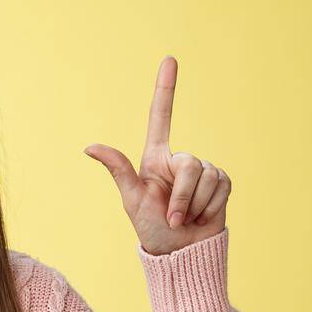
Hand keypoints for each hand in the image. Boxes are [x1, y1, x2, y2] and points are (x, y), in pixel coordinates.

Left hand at [83, 55, 229, 255]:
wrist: (181, 252)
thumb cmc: (151, 229)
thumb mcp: (132, 199)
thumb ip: (118, 169)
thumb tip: (89, 146)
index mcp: (155, 158)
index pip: (160, 117)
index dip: (165, 88)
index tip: (169, 59)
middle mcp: (180, 160)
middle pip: (190, 164)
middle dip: (182, 196)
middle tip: (172, 218)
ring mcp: (203, 171)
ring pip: (207, 176)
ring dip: (195, 205)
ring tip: (185, 219)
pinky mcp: (222, 183)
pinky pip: (222, 186)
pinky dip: (211, 207)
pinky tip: (202, 217)